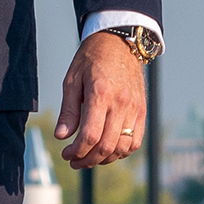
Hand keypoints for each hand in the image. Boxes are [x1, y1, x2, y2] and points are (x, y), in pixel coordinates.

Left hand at [54, 33, 146, 168]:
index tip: (65, 153)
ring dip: (104, 159)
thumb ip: (68, 111)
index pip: (90, 135)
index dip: (76, 151)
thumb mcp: (72, 80)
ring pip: (122, 148)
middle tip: (74, 161)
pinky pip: (135, 141)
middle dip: (87, 160)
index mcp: (101, 94)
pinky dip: (121, 152)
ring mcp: (135, 108)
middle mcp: (121, 103)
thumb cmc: (91, 59)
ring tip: (88, 157)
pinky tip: (107, 151)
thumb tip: (61, 136)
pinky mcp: (142, 110)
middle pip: (106, 146)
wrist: (119, 42)